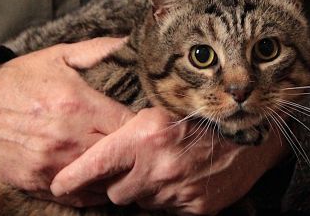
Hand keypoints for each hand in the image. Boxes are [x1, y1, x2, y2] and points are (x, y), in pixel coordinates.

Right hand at [0, 37, 133, 206]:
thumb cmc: (21, 80)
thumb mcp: (59, 56)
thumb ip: (100, 50)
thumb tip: (133, 43)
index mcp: (78, 104)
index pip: (129, 124)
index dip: (141, 124)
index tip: (144, 122)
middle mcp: (68, 138)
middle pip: (119, 153)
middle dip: (131, 148)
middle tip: (136, 142)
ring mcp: (53, 164)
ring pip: (103, 178)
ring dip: (115, 170)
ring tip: (120, 159)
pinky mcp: (39, 182)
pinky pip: (80, 196)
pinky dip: (94, 189)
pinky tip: (98, 175)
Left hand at [51, 107, 287, 213]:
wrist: (250, 131)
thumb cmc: (203, 112)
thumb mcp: (162, 105)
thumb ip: (129, 121)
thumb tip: (100, 134)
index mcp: (143, 135)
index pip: (93, 165)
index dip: (71, 178)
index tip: (59, 184)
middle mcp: (156, 167)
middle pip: (114, 192)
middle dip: (119, 181)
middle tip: (138, 164)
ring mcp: (176, 191)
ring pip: (140, 202)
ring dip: (146, 189)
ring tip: (166, 166)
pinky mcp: (194, 207)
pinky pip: (166, 209)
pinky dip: (169, 197)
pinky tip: (183, 178)